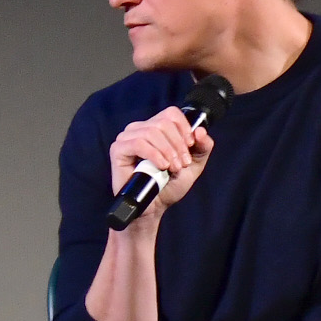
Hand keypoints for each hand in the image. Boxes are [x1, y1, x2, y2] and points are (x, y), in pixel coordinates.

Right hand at [108, 103, 213, 220]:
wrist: (154, 206)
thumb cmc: (169, 185)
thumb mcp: (194, 164)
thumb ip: (202, 146)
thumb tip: (199, 130)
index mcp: (157, 128)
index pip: (171, 113)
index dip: (184, 128)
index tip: (189, 146)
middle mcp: (140, 129)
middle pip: (163, 122)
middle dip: (177, 144)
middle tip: (181, 163)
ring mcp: (127, 138)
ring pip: (151, 131)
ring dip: (167, 151)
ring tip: (171, 167)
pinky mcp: (118, 150)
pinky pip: (138, 143)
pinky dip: (154, 154)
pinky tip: (160, 166)